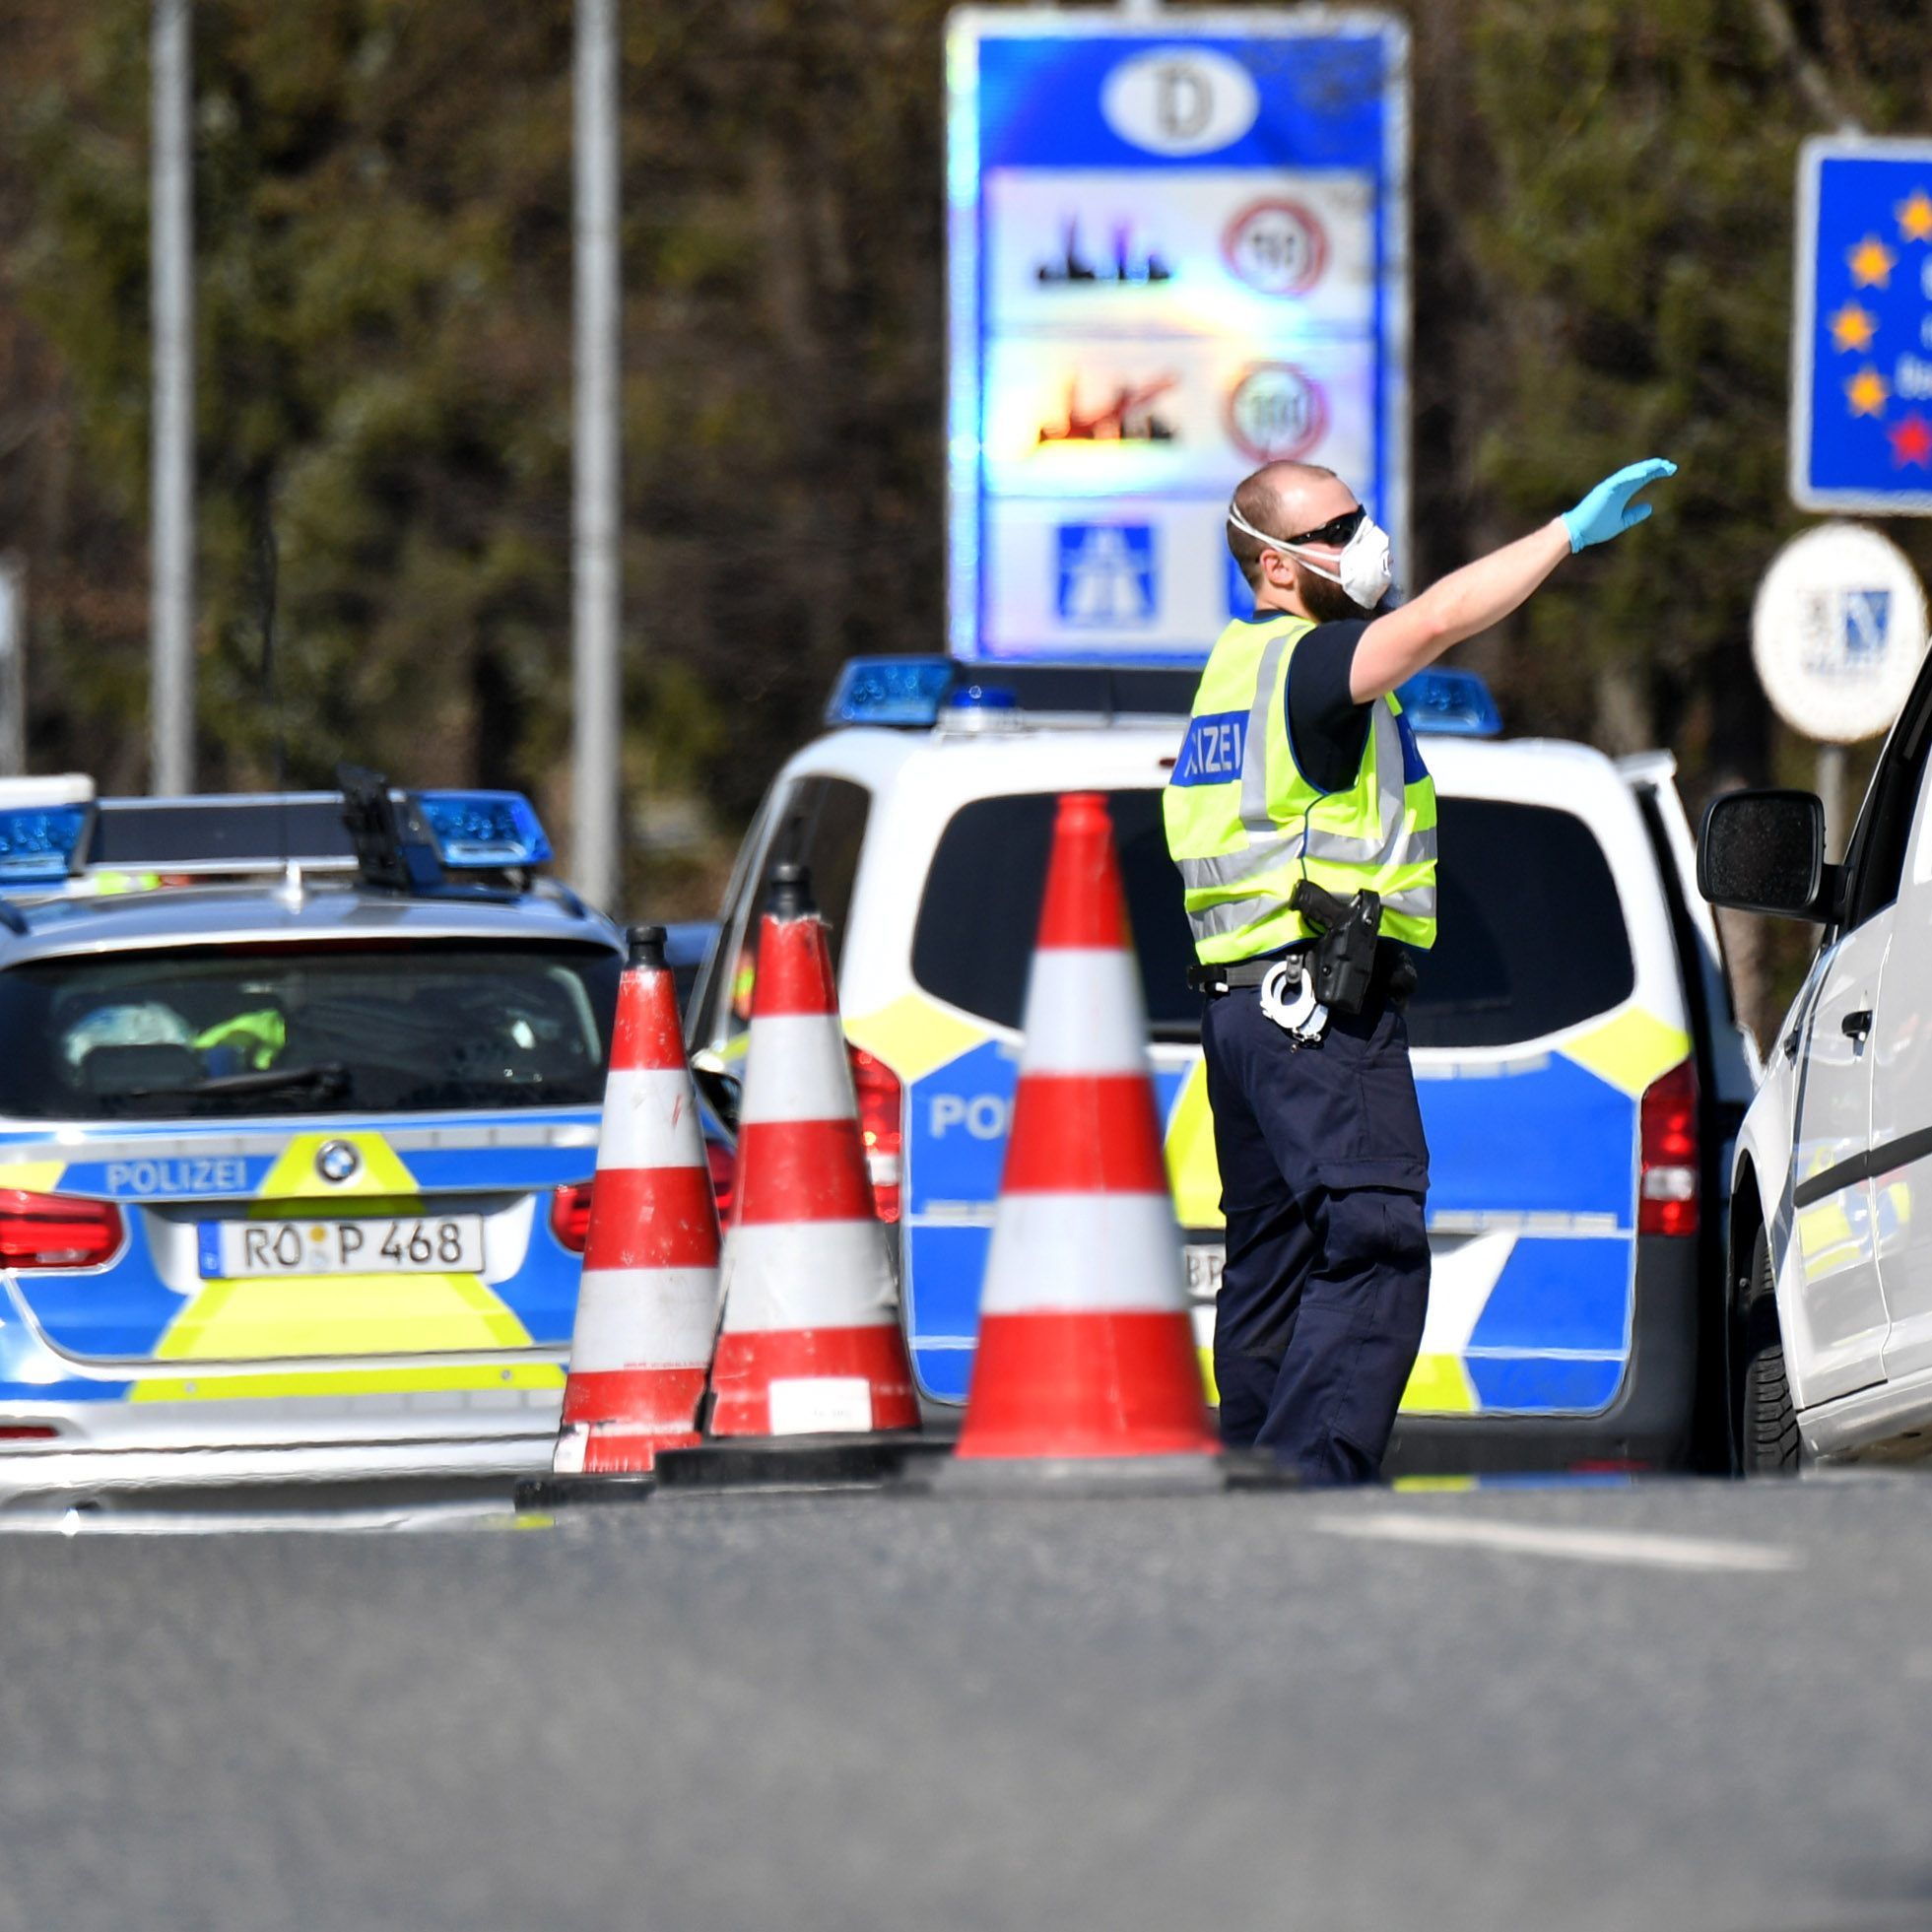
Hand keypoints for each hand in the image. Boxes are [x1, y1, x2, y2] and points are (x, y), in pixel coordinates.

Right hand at [1560, 458, 1676, 552]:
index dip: (1656, 473)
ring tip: (1661, 465)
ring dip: (1646, 468)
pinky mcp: (1604, 489)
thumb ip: (1634, 515)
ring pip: (1632, 473)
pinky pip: (1620, 479)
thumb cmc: (1596, 528)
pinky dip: (1632, 475)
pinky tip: (1645, 473)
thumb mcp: (1621, 522)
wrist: (1578, 533)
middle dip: (1656, 468)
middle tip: (1671, 466)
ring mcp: (1611, 487)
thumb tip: (1650, 507)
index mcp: (1622, 493)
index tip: (1671, 470)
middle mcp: (1618, 487)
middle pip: (1640, 472)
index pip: (1642, 479)